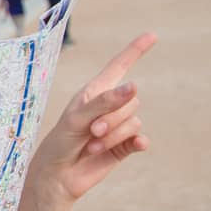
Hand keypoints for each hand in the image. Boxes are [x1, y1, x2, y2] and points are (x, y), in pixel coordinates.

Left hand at [25, 33, 155, 210]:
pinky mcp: (124, 146)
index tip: (152, 35)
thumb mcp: (78, 117)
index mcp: (95, 92)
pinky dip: (136, 142)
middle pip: (131, 100)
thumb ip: (105, 102)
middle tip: (90, 131)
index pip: (119, 66)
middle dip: (111, 117)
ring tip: (92, 144)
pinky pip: (140, 138)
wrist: (58, 174)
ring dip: (114, 134)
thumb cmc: (61, 140)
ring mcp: (118, 126)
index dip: (135, 50)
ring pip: (134, 121)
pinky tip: (134, 146)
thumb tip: (133, 87)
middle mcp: (110, 106)